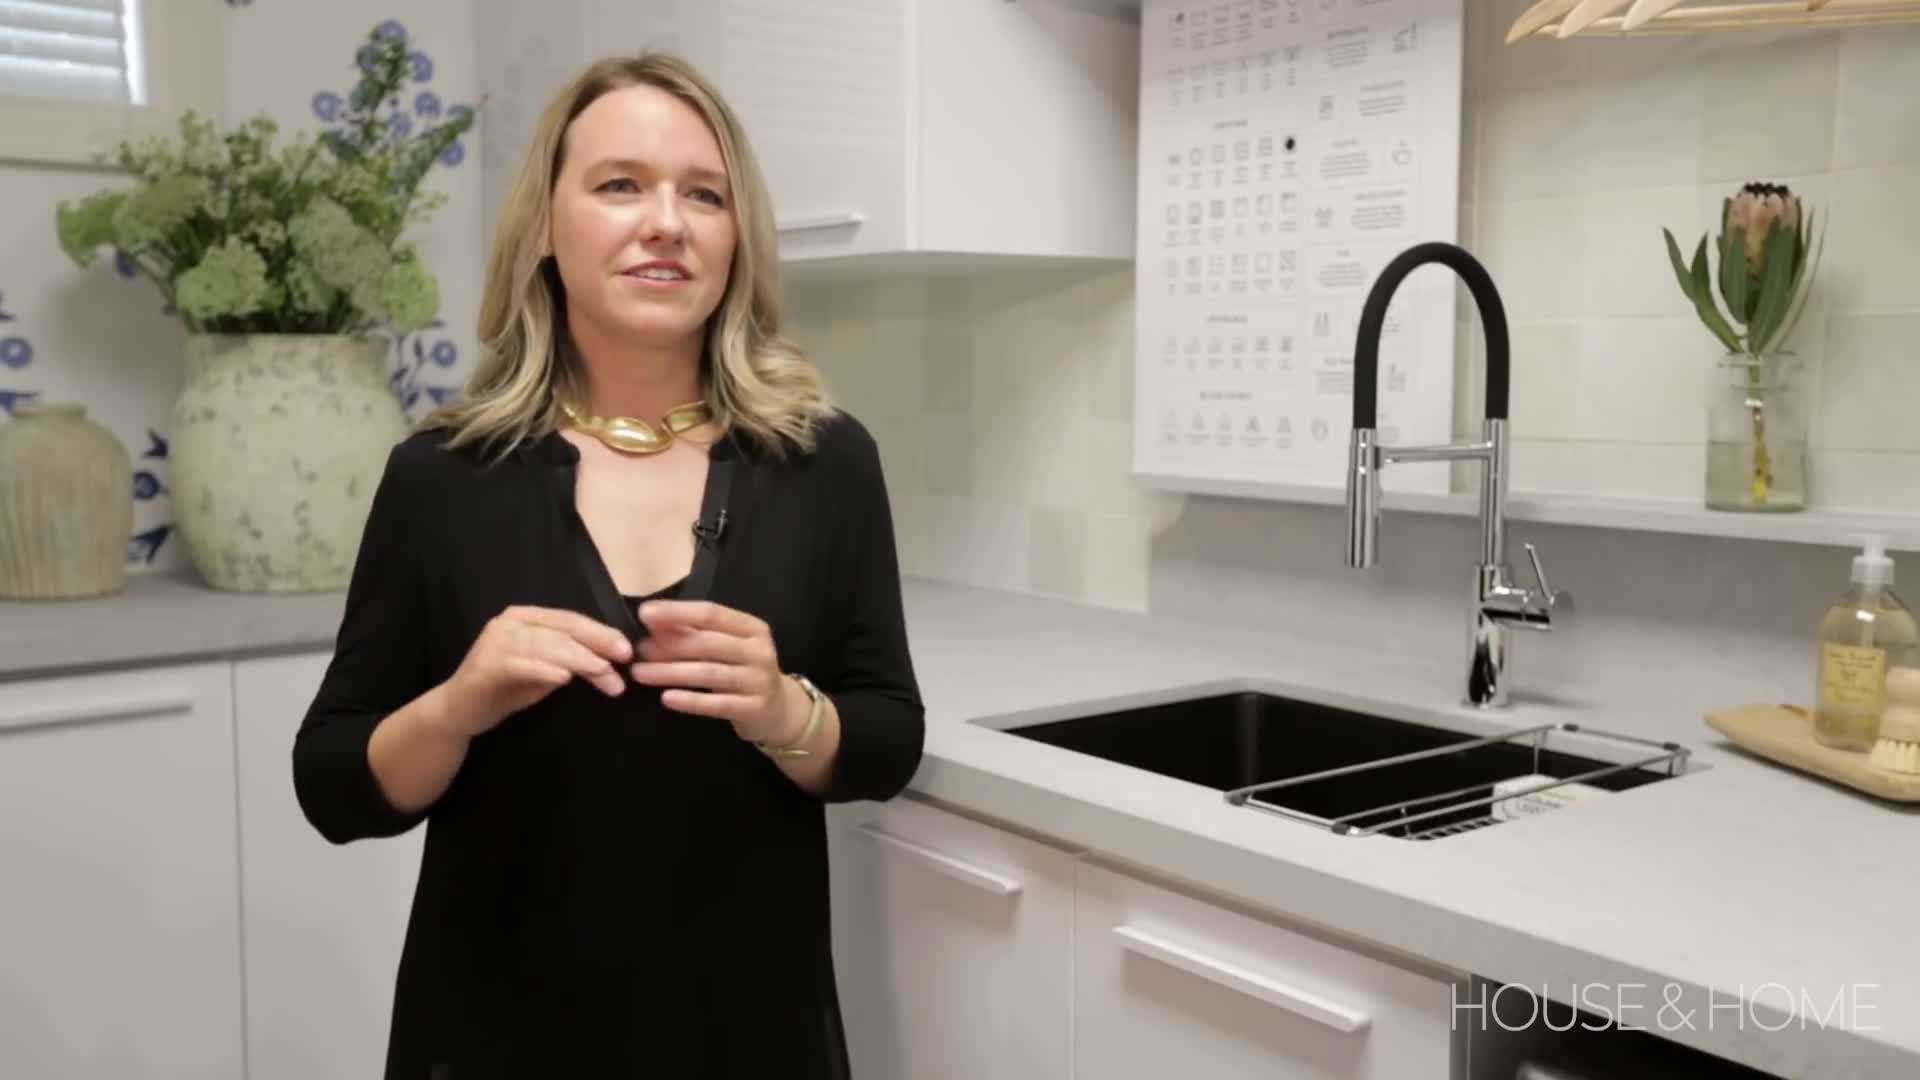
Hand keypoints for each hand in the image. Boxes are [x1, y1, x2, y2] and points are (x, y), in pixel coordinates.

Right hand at [437, 605, 632, 736]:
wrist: (457, 711)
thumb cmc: (504, 689)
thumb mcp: (545, 672)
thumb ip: (571, 661)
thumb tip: (611, 662)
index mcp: (525, 617)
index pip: (570, 620)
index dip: (600, 632)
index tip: (627, 649)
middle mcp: (510, 622)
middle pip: (563, 630)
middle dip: (597, 645)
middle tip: (624, 662)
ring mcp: (497, 641)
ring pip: (548, 645)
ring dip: (581, 660)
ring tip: (605, 675)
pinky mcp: (488, 665)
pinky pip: (524, 664)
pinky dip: (546, 670)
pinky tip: (566, 678)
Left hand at [627, 600, 805, 745]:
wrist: (779, 710)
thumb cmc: (743, 670)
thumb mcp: (727, 646)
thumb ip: (694, 633)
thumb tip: (653, 622)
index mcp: (752, 628)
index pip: (712, 613)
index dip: (677, 612)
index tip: (645, 614)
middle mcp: (759, 651)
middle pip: (708, 643)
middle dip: (669, 645)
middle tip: (639, 650)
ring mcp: (758, 680)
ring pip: (709, 673)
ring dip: (671, 672)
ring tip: (641, 673)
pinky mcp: (754, 708)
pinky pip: (717, 704)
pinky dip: (690, 701)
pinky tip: (666, 699)